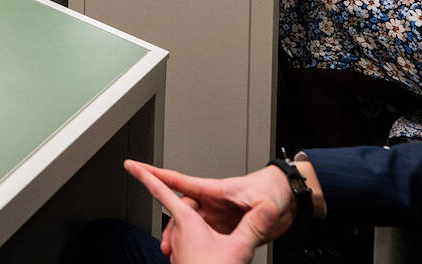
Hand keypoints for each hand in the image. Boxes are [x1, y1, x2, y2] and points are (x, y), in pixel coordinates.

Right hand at [128, 162, 288, 263]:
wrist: (285, 199)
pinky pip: (206, 237)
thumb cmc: (272, 191)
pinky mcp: (227, 228)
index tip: (136, 167)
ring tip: (177, 253)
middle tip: (167, 245)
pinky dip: (197, 246)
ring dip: (182, 239)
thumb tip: (266, 209)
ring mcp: (219, 216)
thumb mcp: (266, 203)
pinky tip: (195, 256)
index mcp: (215, 191)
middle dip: (171, 227)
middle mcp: (213, 203)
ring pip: (191, 227)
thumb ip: (262, 210)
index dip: (156, 175)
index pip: (180, 182)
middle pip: (182, 212)